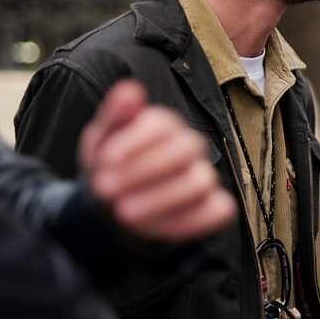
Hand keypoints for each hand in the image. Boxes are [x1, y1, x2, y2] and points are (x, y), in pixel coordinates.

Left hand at [79, 80, 235, 240]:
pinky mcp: (214, 207)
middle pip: (185, 149)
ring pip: (200, 182)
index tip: (104, 162)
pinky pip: (218, 211)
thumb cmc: (110, 167)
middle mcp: (190, 148)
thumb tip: (131, 90)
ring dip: (158, 200)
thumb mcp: (101, 139)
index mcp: (165, 125)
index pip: (162, 123)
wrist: (113, 204)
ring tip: (122, 213)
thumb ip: (114, 115)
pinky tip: (152, 229)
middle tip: (105, 189)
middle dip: (144, 170)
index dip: (134, 142)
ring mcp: (204, 177)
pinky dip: (189, 221)